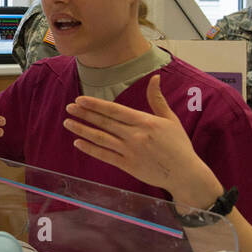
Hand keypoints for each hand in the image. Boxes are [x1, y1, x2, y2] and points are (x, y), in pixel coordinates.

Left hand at [62, 74, 221, 206]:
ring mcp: (130, 151)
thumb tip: (154, 78)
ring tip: (68, 123)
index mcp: (145, 122)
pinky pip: (105, 156)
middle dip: (84, 114)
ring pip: (101, 139)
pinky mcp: (127, 165)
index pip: (115, 111)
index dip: (96, 105)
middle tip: (69, 107)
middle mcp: (135, 136)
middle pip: (104, 123)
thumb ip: (157, 99)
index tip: (81, 100)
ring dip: (82, 130)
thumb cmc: (178, 145)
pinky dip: (90, 149)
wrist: (184, 173)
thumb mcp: (170, 119)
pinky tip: (78, 142)